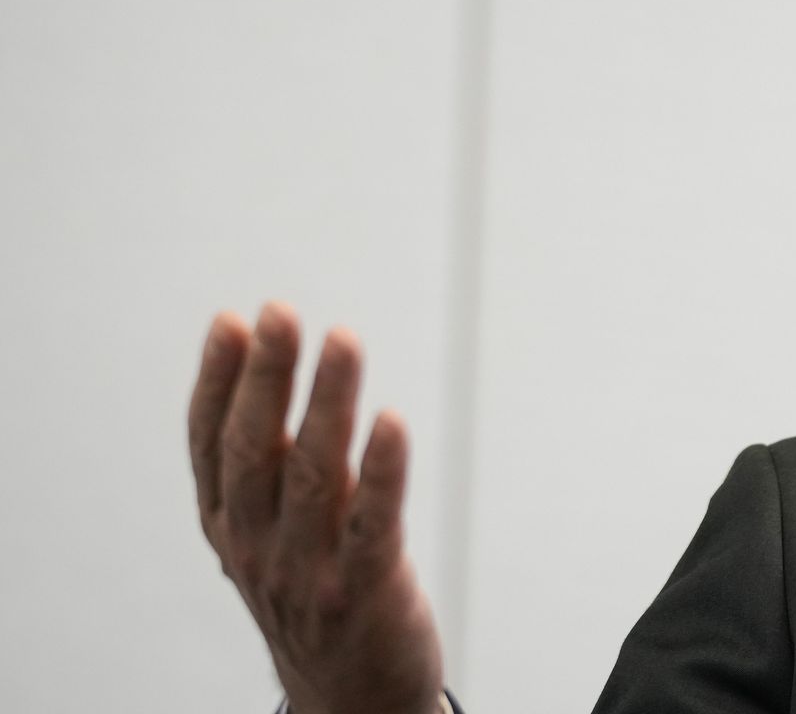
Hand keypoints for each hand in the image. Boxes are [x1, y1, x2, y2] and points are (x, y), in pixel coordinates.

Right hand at [188, 302, 444, 713]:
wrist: (350, 696)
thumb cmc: (315, 591)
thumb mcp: (271, 531)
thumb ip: (268, 464)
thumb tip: (264, 365)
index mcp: (228, 527)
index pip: (211, 444)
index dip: (217, 381)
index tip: (232, 320)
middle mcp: (257, 547)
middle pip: (256, 449)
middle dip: (267, 376)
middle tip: (280, 313)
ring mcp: (307, 571)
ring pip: (314, 474)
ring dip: (327, 401)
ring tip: (342, 340)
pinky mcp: (364, 590)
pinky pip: (372, 523)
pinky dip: (382, 470)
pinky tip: (391, 420)